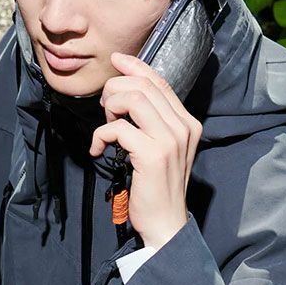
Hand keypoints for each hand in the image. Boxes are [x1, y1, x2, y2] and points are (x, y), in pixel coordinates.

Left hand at [89, 51, 202, 249]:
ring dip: (110, 108)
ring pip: (132, 99)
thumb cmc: (158, 187)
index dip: (135, 66)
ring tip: (106, 128)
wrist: (166, 223)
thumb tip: (127, 94)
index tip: (116, 61)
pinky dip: (100, 136)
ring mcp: (170, 140)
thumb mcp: (162, 149)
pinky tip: (97, 150)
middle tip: (105, 110)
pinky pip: (118, 129)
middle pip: (143, 86)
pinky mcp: (152, 154)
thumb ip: (153, 122)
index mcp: (188, 123)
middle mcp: (183, 127)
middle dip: (114, 90)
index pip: (160, 82)